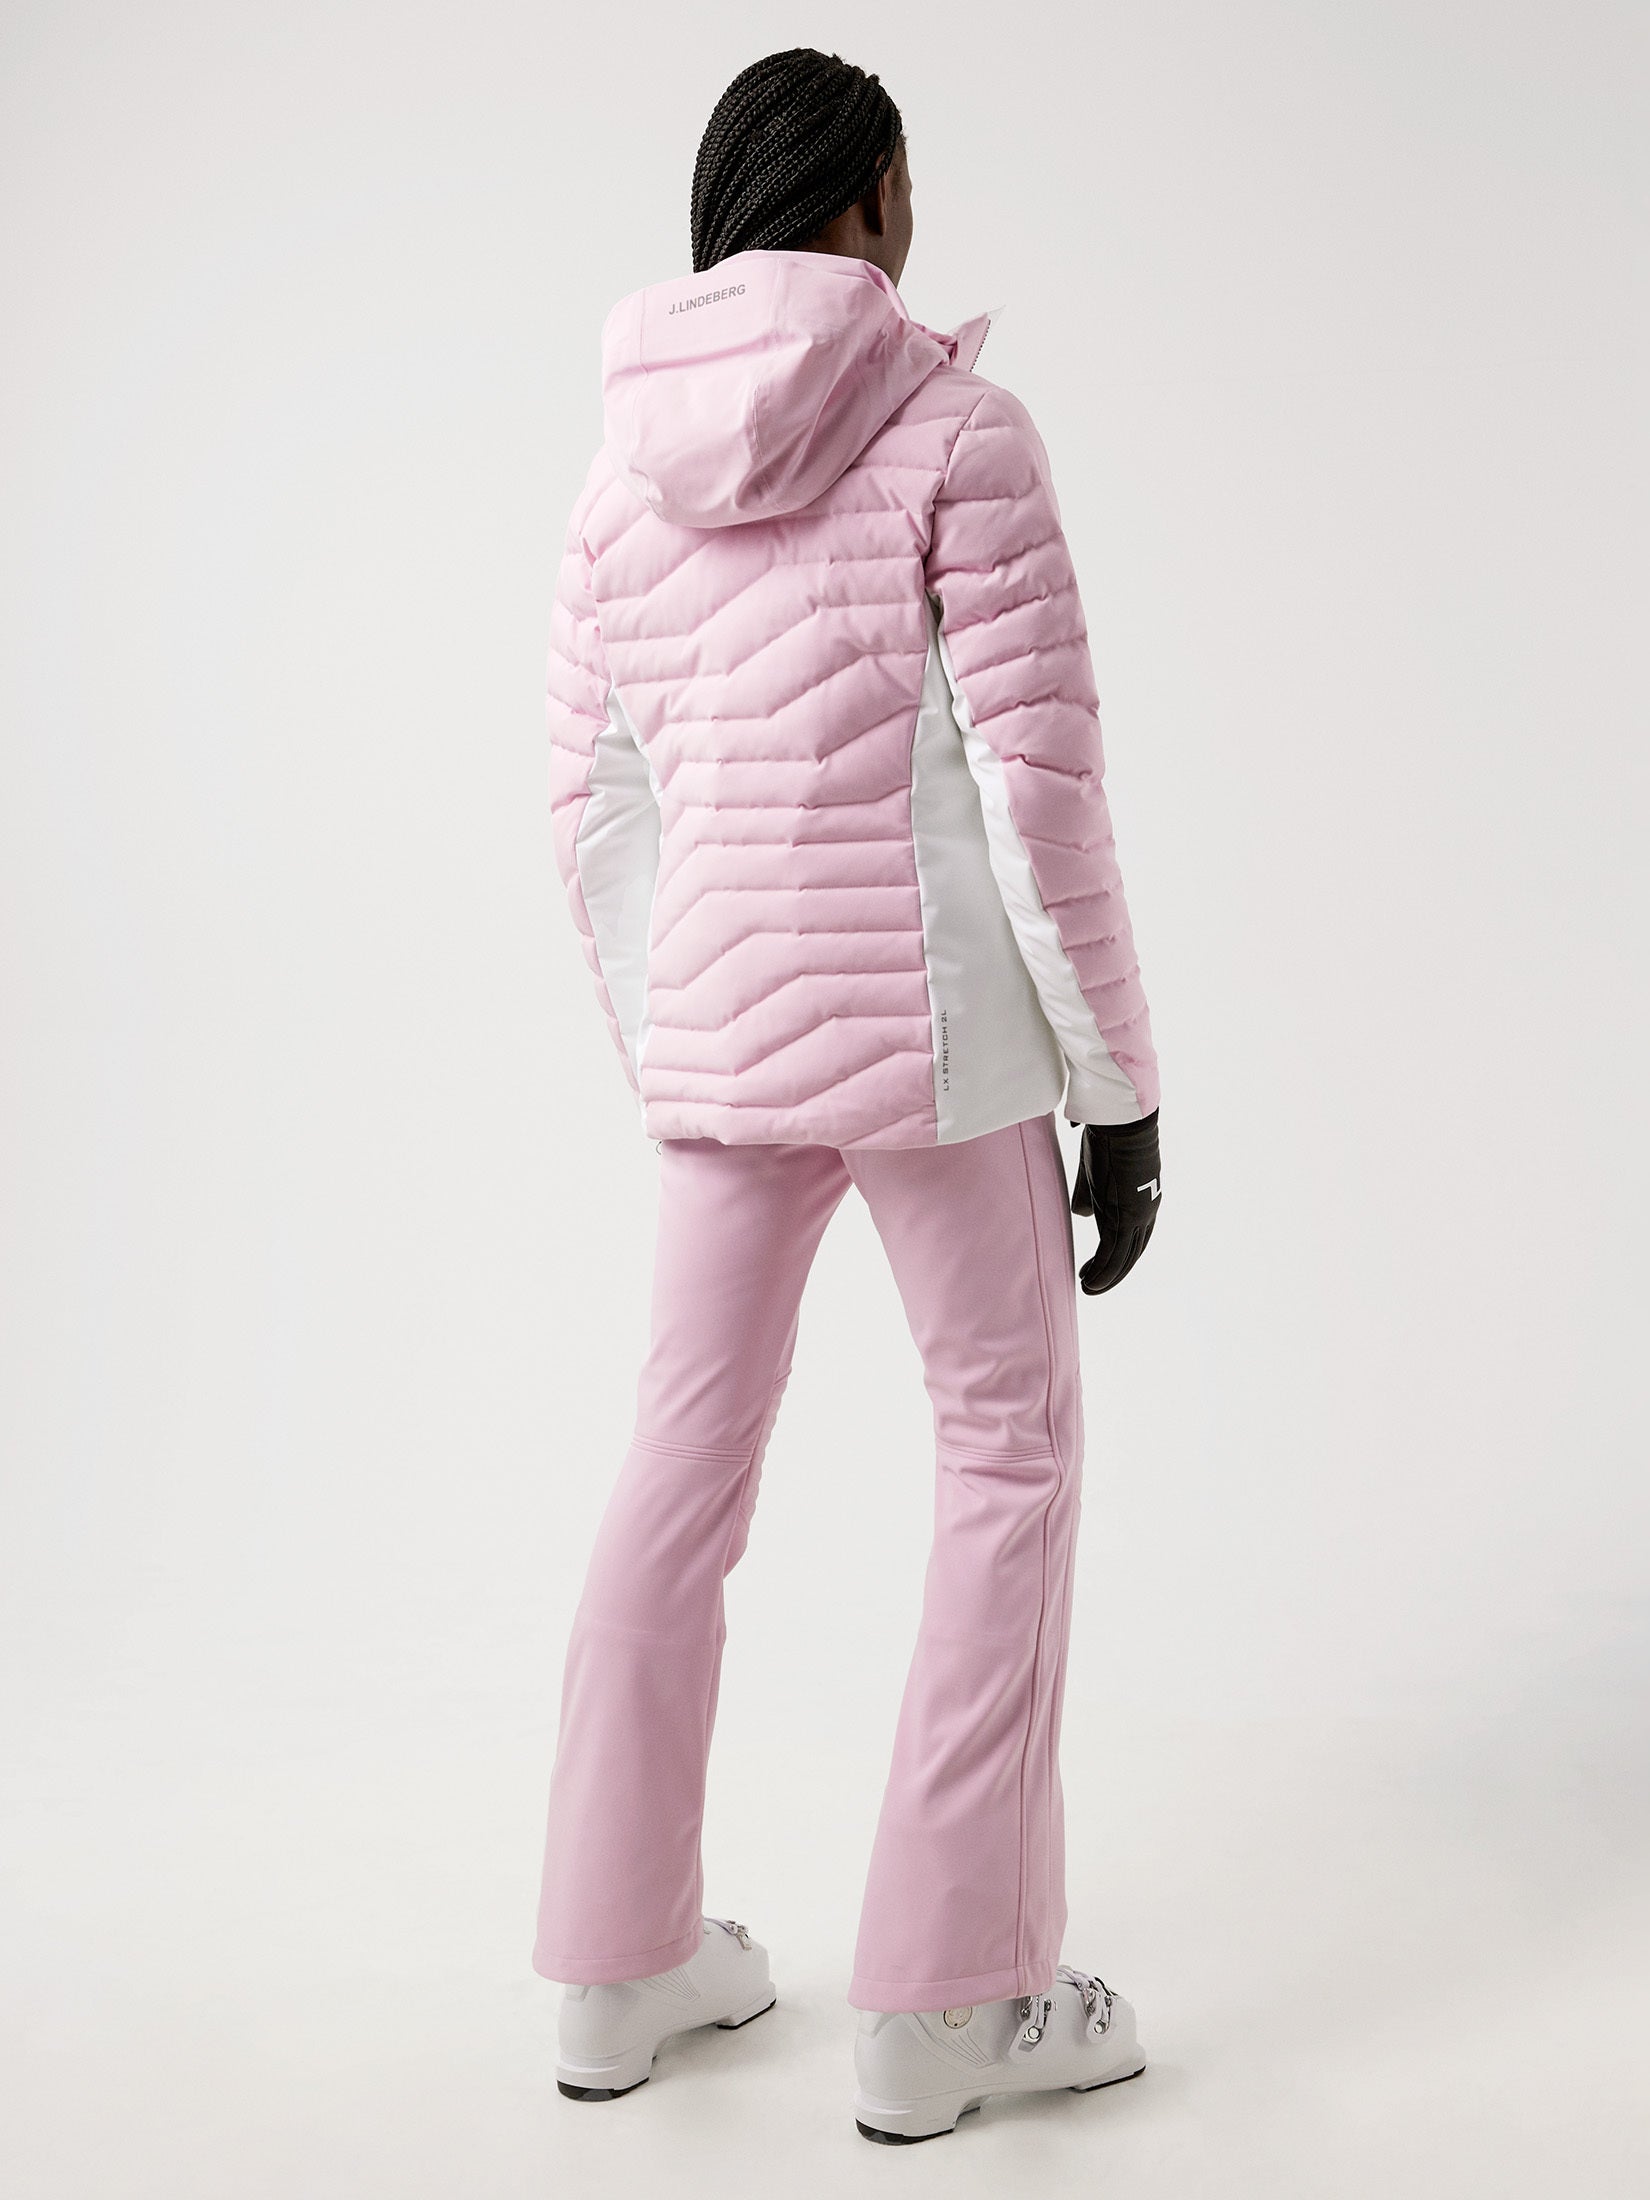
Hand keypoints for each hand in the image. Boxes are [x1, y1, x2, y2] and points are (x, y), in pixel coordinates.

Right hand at [1069, 1109, 1160, 1294]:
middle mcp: (1145, 1212)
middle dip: (1112, 1272)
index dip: (1116, 1255)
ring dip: (1106, 1278)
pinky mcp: (1126, 1217)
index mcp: (1141, 1200)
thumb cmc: (1109, 1137)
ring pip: (1123, 1258)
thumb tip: (1081, 1213)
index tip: (1098, 1266)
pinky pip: (1113, 1254)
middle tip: (1093, 1284)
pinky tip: (1090, 1283)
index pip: (1131, 1237)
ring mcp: (1138, 1216)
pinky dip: (1102, 1272)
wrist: (1122, 1123)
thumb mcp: (1096, 1171)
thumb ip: (1089, 1193)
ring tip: (1088, 1289)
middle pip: (1131, 1253)